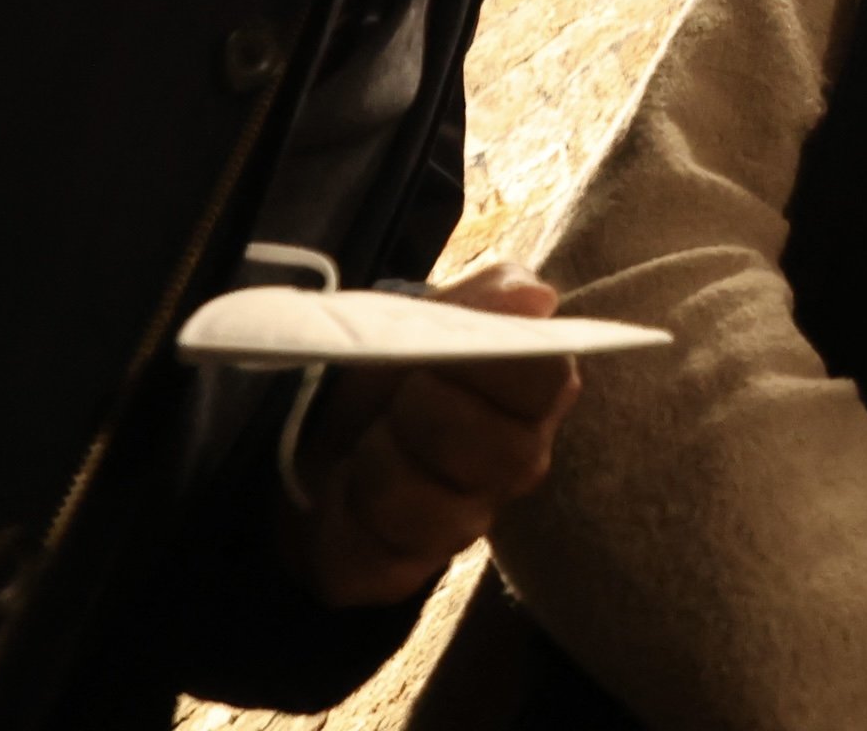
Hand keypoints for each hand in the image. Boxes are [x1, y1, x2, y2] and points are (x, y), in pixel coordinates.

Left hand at [277, 266, 582, 606]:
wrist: (317, 434)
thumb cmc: (392, 367)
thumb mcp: (433, 312)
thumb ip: (489, 294)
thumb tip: (536, 301)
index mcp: (534, 395)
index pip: (548, 379)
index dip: (488, 364)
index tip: (439, 353)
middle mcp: (515, 465)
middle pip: (500, 452)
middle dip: (427, 414)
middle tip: (398, 396)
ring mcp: (464, 525)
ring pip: (430, 507)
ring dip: (379, 464)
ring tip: (368, 444)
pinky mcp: (402, 572)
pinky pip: (378, 556)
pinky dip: (343, 518)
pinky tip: (344, 494)